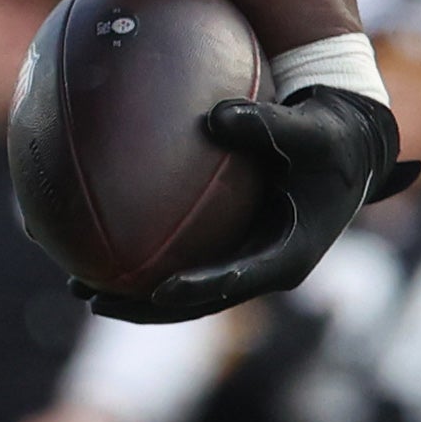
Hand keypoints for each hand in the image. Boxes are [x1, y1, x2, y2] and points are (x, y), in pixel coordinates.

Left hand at [78, 86, 419, 324]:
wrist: (344, 147)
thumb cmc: (331, 138)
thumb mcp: (312, 131)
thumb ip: (268, 125)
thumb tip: (216, 115)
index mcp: (290, 255)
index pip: (238, 281)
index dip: (200, 288)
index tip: (161, 290)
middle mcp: (262, 267)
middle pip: (197, 301)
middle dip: (144, 306)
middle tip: (92, 299)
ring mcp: (243, 260)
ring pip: (181, 289)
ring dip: (131, 292)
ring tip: (75, 285)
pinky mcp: (229, 245)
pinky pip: (179, 257)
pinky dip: (141, 255)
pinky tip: (94, 240)